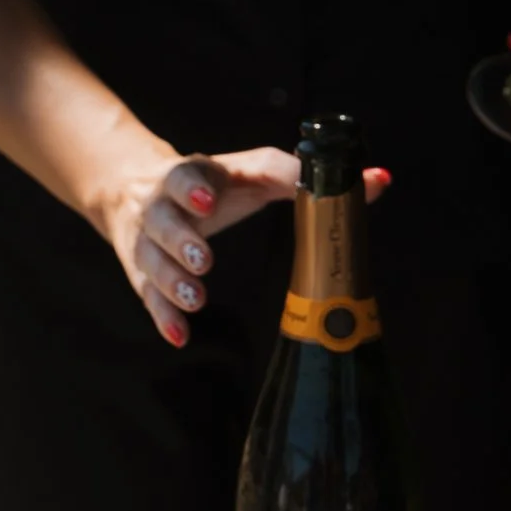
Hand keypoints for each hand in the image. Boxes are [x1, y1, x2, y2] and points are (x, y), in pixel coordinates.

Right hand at [92, 146, 390, 345]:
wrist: (131, 185)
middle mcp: (161, 207)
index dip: (194, 188)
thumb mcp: (250, 173)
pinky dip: (162, 317)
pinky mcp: (141, 272)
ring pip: (150, 261)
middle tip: (204, 262)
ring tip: (196, 299)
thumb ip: (304, 177)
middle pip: (163, 221)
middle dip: (181, 241)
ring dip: (171, 282)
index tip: (209, 201)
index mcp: (190, 176)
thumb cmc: (208, 183)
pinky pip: (146, 297)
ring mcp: (147, 240)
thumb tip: (380, 180)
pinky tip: (180, 337)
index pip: (187, 175)